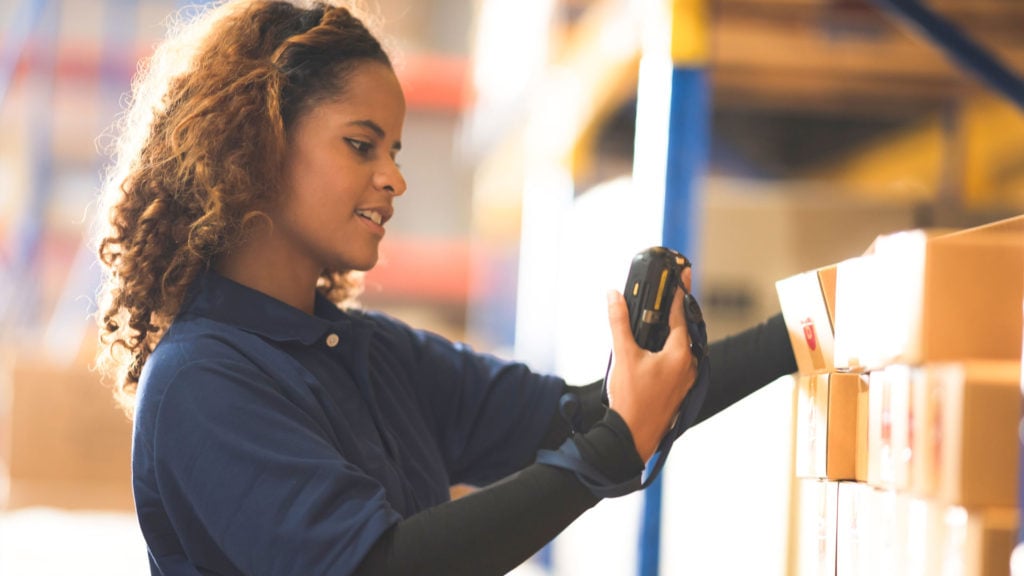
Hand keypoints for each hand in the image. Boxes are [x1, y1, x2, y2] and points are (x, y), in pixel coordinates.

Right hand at [604, 267, 696, 461]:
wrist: (631, 437)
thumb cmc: (631, 400)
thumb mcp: (623, 356)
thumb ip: (619, 322)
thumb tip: (614, 296)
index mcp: (679, 355)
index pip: (681, 315)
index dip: (679, 292)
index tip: (682, 273)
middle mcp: (687, 366)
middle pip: (683, 329)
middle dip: (674, 312)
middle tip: (667, 294)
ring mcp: (685, 379)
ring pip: (681, 346)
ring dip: (670, 332)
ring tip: (657, 319)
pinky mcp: (679, 390)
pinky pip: (677, 361)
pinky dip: (668, 349)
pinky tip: (654, 348)